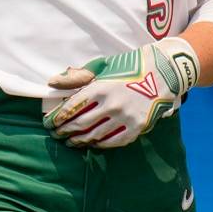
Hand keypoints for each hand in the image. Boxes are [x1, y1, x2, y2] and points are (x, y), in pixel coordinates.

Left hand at [43, 36, 199, 148]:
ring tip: (70, 142)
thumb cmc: (129, 68)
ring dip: (79, 140)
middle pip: (80, 124)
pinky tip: (92, 143)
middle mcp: (111, 104)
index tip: (49, 122)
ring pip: (94, 135)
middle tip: (56, 134)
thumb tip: (52, 83)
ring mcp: (124, 117)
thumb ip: (78, 76)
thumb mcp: (103, 67)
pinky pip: (113, 141)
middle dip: (64, 131)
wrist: (162, 73)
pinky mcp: (136, 127)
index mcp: (101, 87)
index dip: (58, 117)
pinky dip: (99, 144)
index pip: (71, 107)